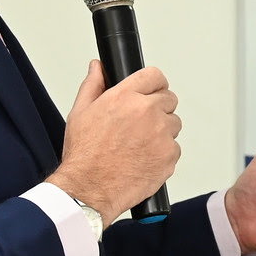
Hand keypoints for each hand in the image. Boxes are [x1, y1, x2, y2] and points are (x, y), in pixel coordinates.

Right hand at [48, 61, 181, 222]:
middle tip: (141, 124)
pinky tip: (144, 158)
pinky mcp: (170, 155)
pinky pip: (174, 148)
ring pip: (174, 124)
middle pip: (169, 99)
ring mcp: (161, 134)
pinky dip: (163, 153)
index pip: (155, 76)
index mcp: (125, 97)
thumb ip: (93, 85)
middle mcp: (147, 112)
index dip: (153, 84)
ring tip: (139, 144)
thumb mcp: (80, 112)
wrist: (90, 188)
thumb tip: (98, 68)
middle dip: (158, 108)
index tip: (152, 91)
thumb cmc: (84, 155)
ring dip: (162, 131)